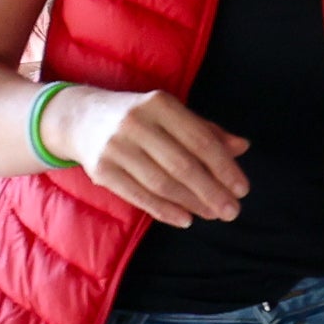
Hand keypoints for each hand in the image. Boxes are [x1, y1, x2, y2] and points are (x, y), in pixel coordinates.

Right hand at [41, 85, 250, 227]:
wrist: (80, 118)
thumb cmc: (139, 116)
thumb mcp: (171, 114)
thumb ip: (207, 131)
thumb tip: (243, 147)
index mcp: (160, 104)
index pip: (200, 140)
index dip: (224, 167)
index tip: (242, 189)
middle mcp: (136, 123)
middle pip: (182, 165)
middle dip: (212, 191)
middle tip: (233, 211)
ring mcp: (115, 147)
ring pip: (161, 183)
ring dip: (192, 203)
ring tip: (213, 214)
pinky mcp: (101, 170)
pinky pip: (139, 196)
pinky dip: (164, 210)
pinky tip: (185, 219)